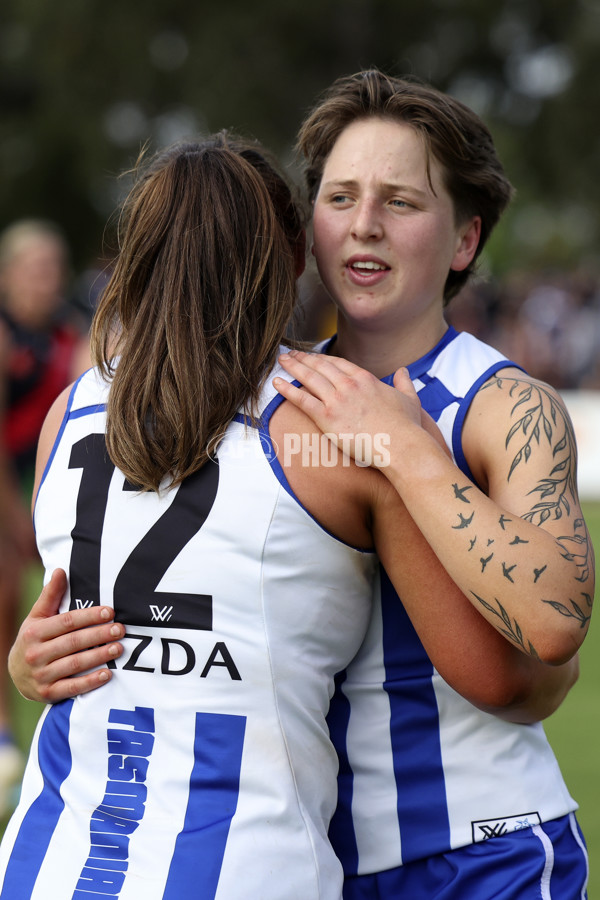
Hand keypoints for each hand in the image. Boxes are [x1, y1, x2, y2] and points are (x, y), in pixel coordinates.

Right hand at [8, 569, 124, 701]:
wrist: (15, 675)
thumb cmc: (33, 640)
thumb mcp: (37, 617)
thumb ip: (50, 596)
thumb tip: (60, 570)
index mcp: (35, 632)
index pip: (66, 622)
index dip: (88, 616)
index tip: (109, 611)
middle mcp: (36, 654)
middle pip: (72, 642)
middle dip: (98, 635)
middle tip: (120, 629)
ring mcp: (41, 676)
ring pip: (74, 664)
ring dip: (98, 656)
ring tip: (118, 648)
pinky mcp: (48, 694)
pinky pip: (72, 688)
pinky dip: (90, 682)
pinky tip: (107, 674)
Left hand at [274, 350, 423, 464]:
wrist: (401, 446)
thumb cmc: (407, 427)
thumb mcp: (410, 399)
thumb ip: (405, 382)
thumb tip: (404, 371)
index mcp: (366, 379)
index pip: (339, 363)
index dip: (323, 359)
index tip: (312, 356)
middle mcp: (349, 385)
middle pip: (321, 366)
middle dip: (304, 358)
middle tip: (291, 354)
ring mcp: (337, 400)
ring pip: (309, 378)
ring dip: (293, 367)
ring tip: (281, 361)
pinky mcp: (327, 417)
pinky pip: (302, 400)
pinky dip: (288, 389)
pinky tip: (277, 383)